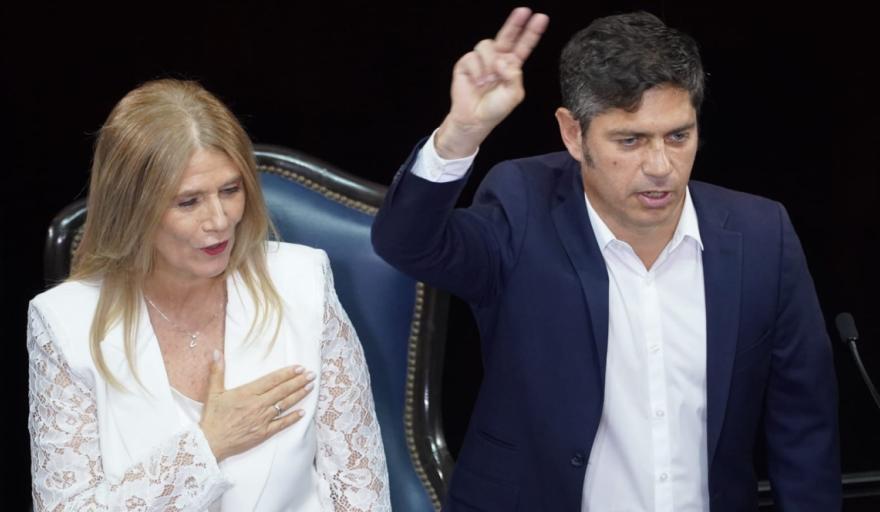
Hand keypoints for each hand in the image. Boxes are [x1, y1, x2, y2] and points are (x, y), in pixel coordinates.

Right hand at [199, 351, 314, 461]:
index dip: (287, 373)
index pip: (272, 380)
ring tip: (310, 387)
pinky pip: (282, 424)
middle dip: (299, 381)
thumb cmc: (213, 417)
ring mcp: (262, 419)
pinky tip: (303, 412)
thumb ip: (217, 371)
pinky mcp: (264, 433)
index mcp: (247, 393)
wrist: (211, 443)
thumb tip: (217, 352)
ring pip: (285, 405)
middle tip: (312, 375)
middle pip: (282, 390)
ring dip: (299, 395)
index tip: (299, 368)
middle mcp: (258, 404)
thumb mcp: (213, 392)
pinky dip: (293, 418)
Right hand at [435, 7, 548, 158]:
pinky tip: (477, 82)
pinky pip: (473, 57)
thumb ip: (514, 76)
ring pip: (487, 45)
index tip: (540, 18)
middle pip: (507, 35)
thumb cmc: (495, 109)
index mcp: (511, 66)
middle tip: (523, 11)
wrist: (474, 119)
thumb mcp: (513, 95)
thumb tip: (502, 61)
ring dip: (489, 63)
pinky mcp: (466, 64)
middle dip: (515, 23)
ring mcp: (481, 60)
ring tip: (487, 80)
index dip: (531, 32)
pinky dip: (477, 71)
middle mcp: (497, 60)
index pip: (523, 46)